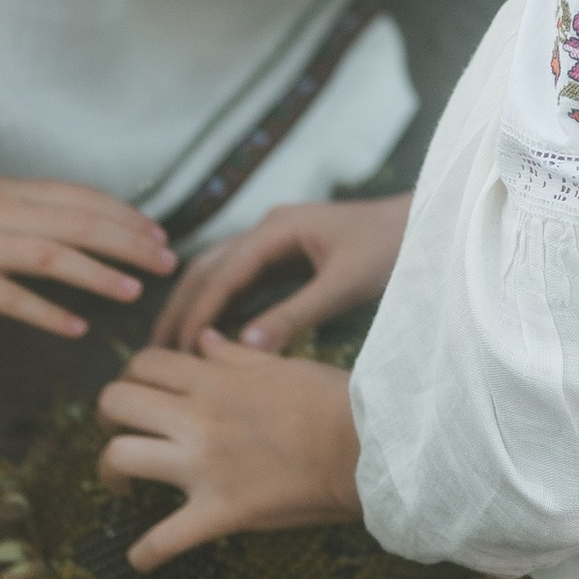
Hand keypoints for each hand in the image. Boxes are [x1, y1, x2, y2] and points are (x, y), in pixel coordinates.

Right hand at [0, 170, 173, 336]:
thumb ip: (36, 206)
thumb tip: (89, 218)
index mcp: (17, 192)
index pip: (84, 199)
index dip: (125, 215)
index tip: (160, 234)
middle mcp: (6, 214)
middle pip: (79, 224)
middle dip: (128, 243)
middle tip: (166, 263)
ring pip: (51, 257)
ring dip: (97, 274)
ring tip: (134, 293)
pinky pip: (8, 297)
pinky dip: (45, 312)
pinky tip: (76, 329)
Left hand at [97, 343, 359, 565]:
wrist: (364, 446)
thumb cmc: (333, 400)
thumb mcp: (282, 364)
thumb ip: (235, 354)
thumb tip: (203, 338)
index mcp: (213, 380)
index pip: (145, 362)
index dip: (132, 374)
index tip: (141, 391)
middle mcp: (197, 418)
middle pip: (116, 402)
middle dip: (106, 415)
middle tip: (118, 430)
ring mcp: (203, 466)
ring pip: (120, 457)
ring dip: (109, 472)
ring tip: (120, 484)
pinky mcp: (219, 511)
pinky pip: (165, 539)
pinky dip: (145, 553)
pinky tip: (140, 560)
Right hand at [154, 192, 411, 355]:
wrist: (424, 225)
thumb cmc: (390, 250)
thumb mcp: (344, 285)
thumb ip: (296, 315)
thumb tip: (244, 349)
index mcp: (278, 228)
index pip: (222, 273)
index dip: (197, 312)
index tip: (176, 350)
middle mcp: (268, 229)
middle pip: (207, 269)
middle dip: (179, 308)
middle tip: (153, 353)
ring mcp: (276, 241)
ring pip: (220, 274)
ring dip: (195, 308)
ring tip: (171, 349)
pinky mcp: (287, 257)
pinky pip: (242, 283)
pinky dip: (221, 308)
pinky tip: (208, 339)